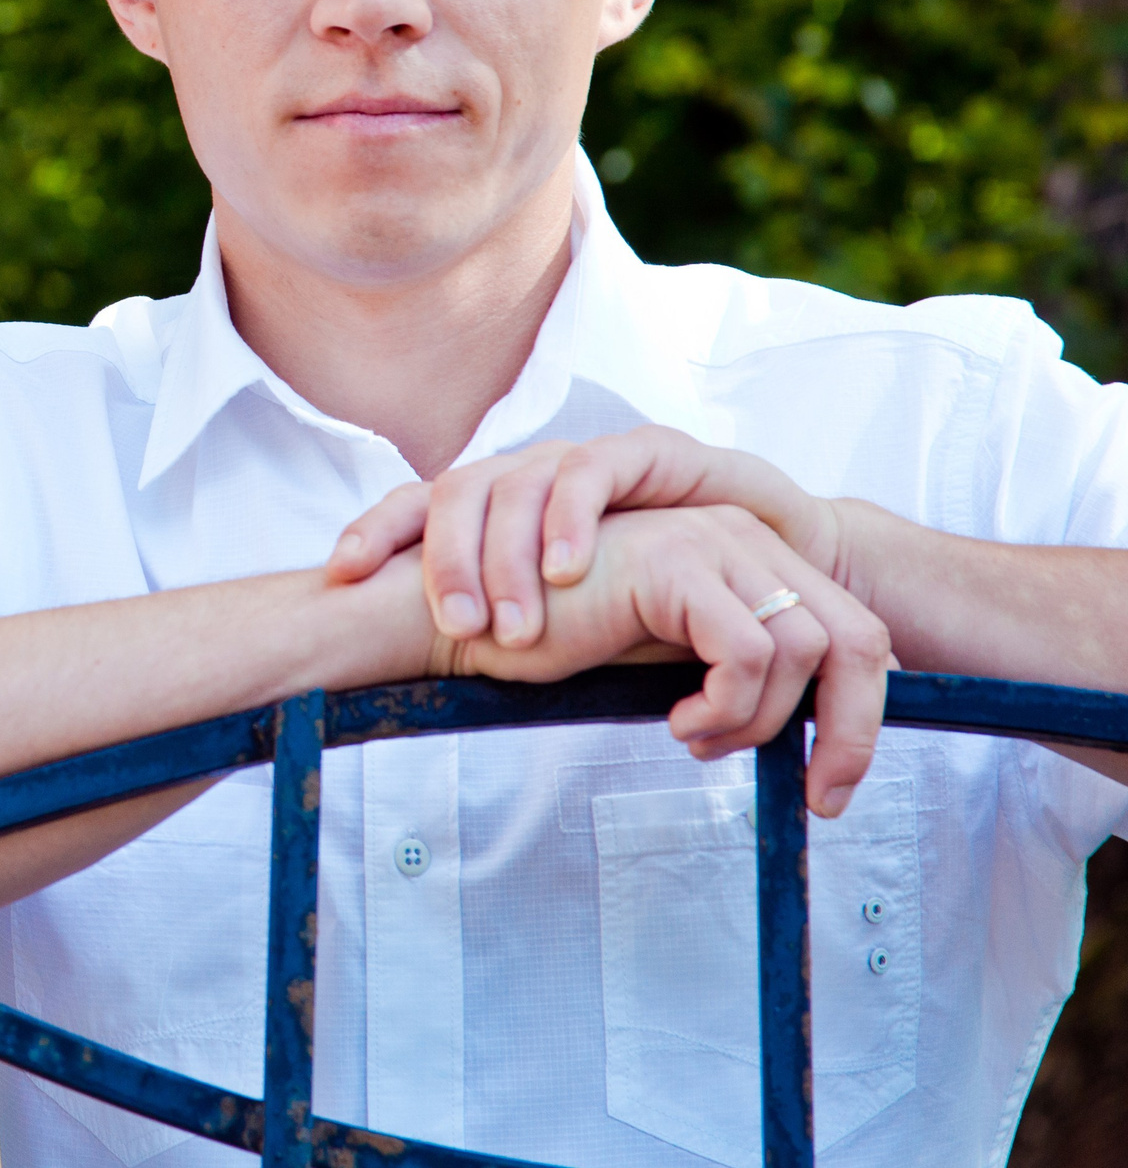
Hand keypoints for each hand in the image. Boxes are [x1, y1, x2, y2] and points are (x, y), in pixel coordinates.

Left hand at [327, 429, 845, 645]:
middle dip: (446, 562)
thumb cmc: (658, 593)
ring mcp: (584, 458)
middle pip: (457, 494)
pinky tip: (566, 571)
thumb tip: (420, 667)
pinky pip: (593, 473)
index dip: (377, 529)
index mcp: (499, 507)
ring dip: (506, 557)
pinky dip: (570, 521)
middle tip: (458, 630)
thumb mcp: (567, 619)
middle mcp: (532, 474)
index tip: (341, 571)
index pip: (419, 505)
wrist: (772, 557)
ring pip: (516, 484)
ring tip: (514, 628)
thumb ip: (506, 628)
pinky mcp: (647, 450)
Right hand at [439, 503, 887, 816]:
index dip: (859, 714)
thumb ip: (733, 667)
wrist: (471, 614)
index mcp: (748, 555)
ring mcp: (711, 543)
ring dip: (759, 719)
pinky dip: (727, 705)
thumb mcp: (670, 655)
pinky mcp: (675, 565)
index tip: (828, 783)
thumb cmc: (560, 635)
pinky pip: (749, 653)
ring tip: (695, 739)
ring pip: (804, 651)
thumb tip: (806, 724)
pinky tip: (677, 722)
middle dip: (852, 730)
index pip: (851, 631)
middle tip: (819, 795)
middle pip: (857, 638)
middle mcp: (741, 537)